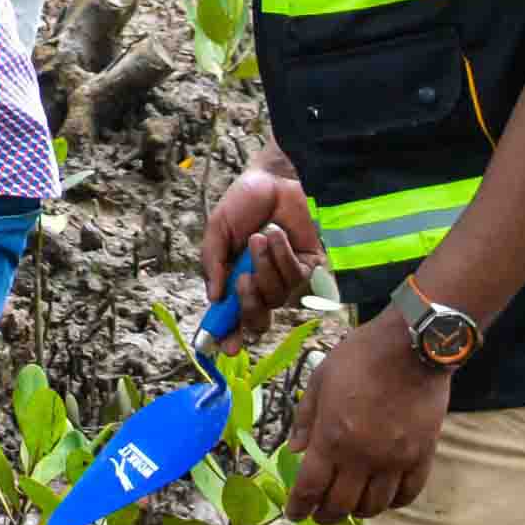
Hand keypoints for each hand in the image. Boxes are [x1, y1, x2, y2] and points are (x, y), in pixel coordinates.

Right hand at [201, 163, 317, 340]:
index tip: (226, 347)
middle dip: (249, 303)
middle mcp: (263, 284)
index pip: (233, 317)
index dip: (228, 335)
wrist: (275, 176)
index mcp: (237, 278)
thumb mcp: (218, 229)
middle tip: (242, 280)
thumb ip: (213, 263)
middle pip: (258, 319)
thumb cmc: (245, 201)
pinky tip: (277, 235)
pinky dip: (283, 257)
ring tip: (260, 237)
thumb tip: (215, 298)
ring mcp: (287, 279)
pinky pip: (297, 279)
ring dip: (265, 268)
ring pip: (277, 298)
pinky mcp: (312, 269)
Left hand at [285, 323, 452, 524]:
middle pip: (340, 505)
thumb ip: (305, 419)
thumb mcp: (320, 380)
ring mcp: (395, 460)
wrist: (411, 347)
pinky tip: (383, 498)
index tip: (293, 515)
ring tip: (349, 507)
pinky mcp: (422, 456)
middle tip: (318, 515)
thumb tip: (293, 451)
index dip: (298, 507)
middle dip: (324, 515)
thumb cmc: (360, 357)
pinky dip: (392, 503)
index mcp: (332, 437)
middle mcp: (362, 456)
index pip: (310, 488)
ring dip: (357, 512)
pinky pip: (407, 494)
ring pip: (374, 506)